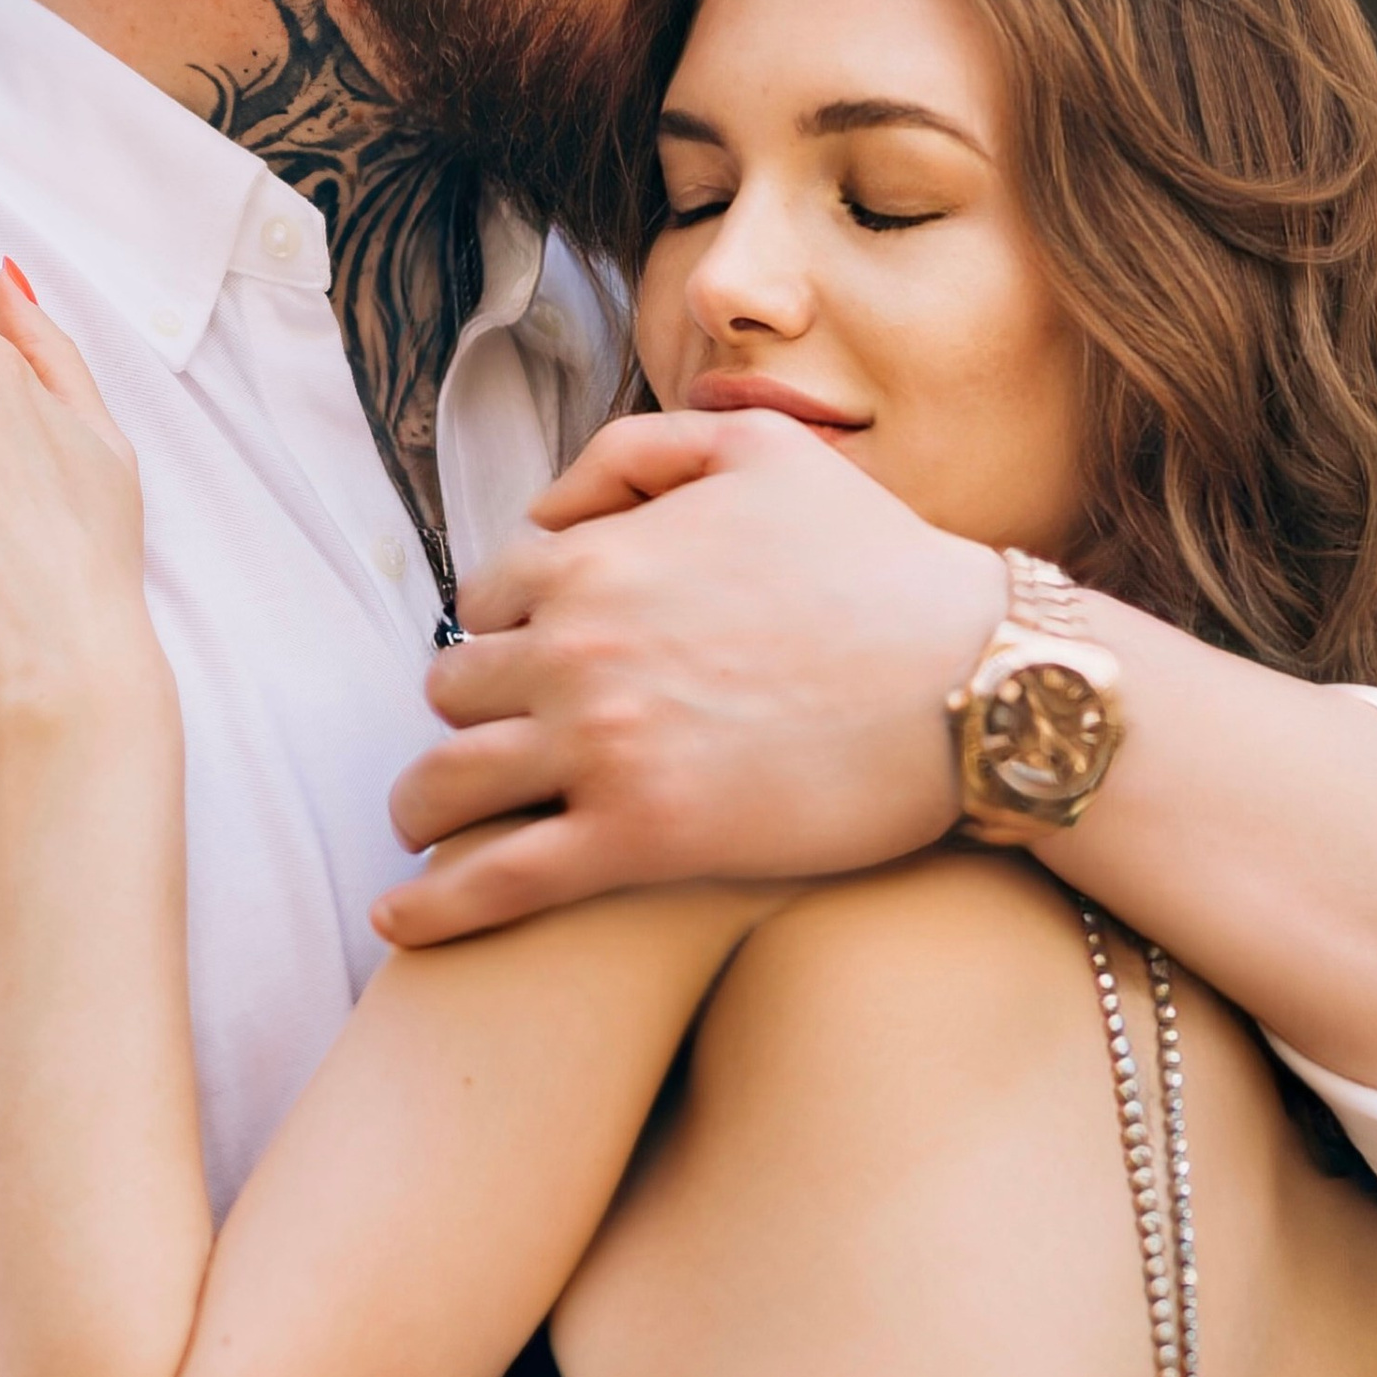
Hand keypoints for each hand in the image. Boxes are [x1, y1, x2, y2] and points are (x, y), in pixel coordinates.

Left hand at [379, 410, 1002, 943]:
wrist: (977, 680)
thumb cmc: (885, 566)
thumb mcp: (764, 451)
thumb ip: (640, 452)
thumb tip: (549, 505)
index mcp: (596, 558)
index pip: (486, 600)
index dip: (504, 636)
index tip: (527, 672)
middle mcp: (578, 647)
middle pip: (454, 690)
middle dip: (469, 717)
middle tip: (496, 750)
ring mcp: (602, 745)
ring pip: (445, 783)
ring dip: (427, 807)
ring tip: (432, 830)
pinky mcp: (640, 839)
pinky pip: (498, 881)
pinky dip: (435, 906)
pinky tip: (398, 925)